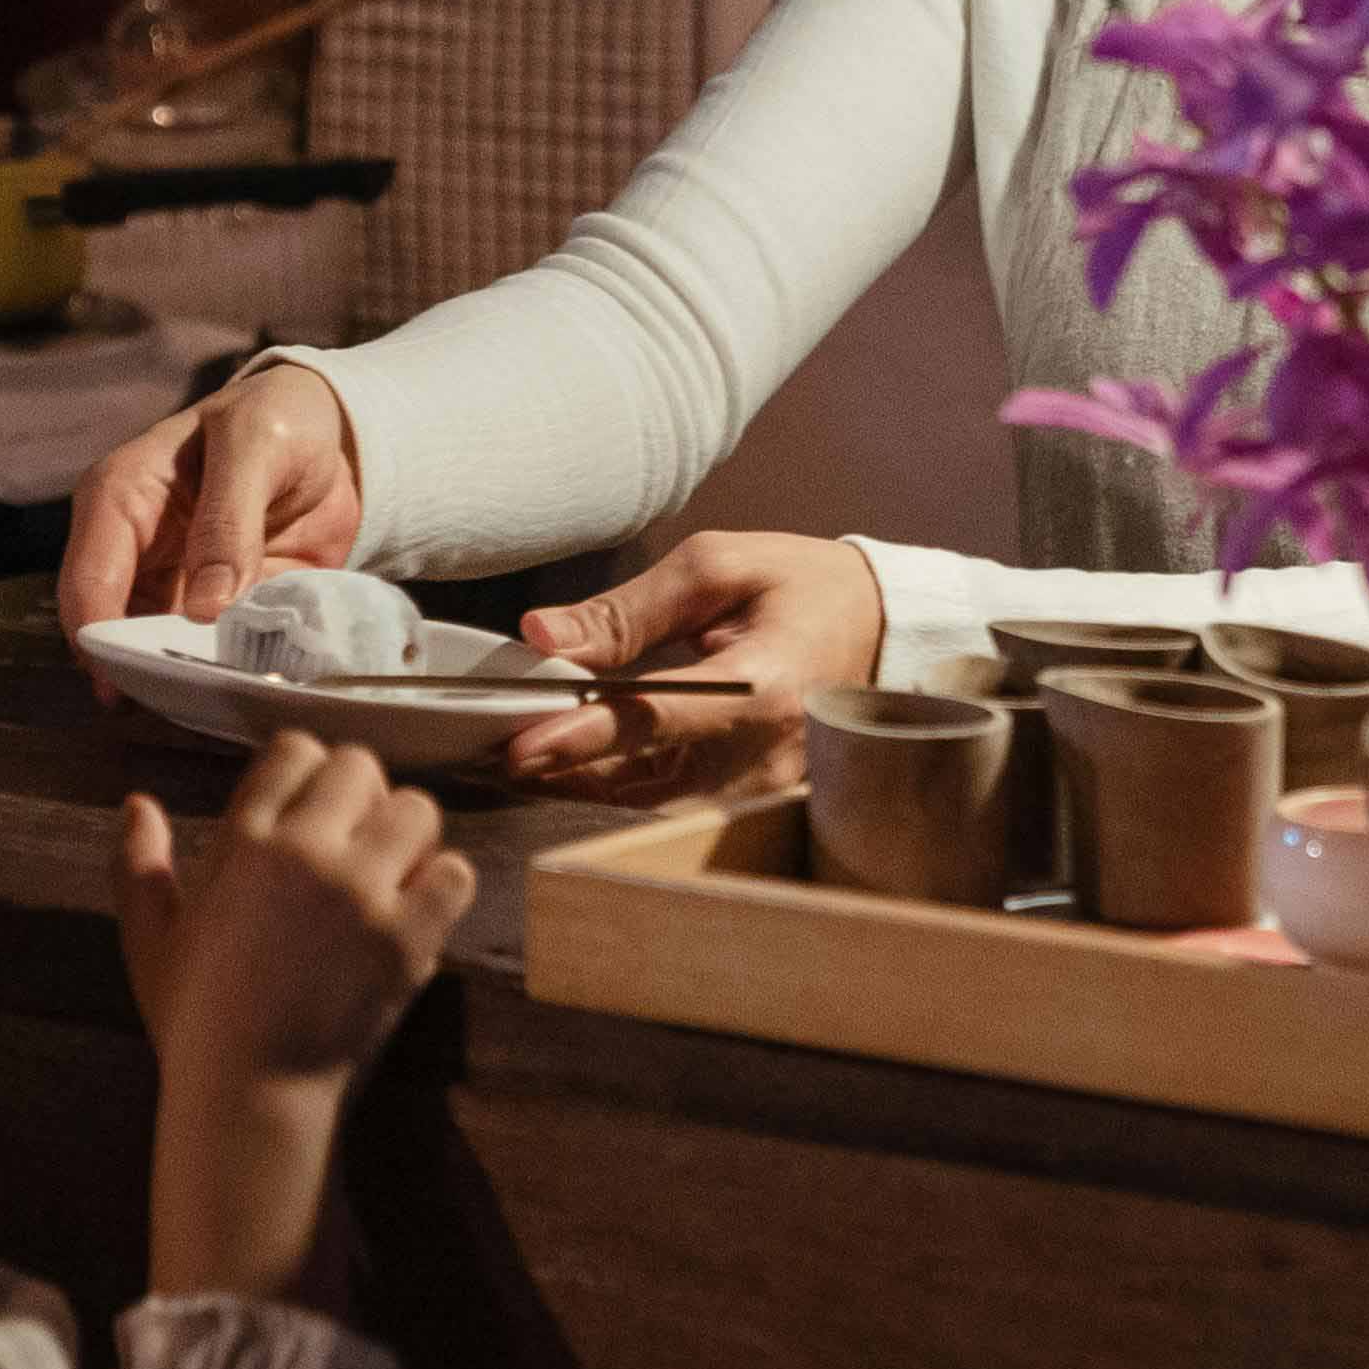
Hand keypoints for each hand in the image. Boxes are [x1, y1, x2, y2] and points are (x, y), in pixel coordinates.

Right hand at [57, 361, 366, 679]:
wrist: (329, 434)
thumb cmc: (276, 419)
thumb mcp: (256, 446)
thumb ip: (229, 519)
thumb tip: (206, 608)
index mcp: (119, 497)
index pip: (90, 580)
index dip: (100, 637)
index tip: (128, 684)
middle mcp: (134, 550)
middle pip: (112, 628)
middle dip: (140, 670)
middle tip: (181, 705)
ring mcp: (172, 586)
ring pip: (156, 650)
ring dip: (182, 680)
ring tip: (214, 705)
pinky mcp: (214, 611)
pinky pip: (208, 654)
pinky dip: (222, 675)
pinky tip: (242, 692)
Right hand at [116, 732, 476, 1305]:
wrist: (250, 1096)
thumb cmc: (196, 1022)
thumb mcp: (150, 941)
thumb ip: (139, 867)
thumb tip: (137, 803)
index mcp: (241, 842)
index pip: (295, 750)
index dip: (310, 774)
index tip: (313, 813)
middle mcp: (303, 852)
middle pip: (360, 766)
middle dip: (363, 798)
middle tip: (357, 845)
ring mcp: (360, 892)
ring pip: (416, 809)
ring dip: (410, 836)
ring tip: (394, 876)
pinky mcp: (408, 936)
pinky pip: (455, 872)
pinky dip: (444, 886)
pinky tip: (420, 912)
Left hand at [491, 529, 886, 801]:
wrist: (882, 629)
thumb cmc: (805, 587)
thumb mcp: (719, 567)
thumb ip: (629, 609)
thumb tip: (542, 638)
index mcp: (764, 684)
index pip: (659, 718)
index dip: (586, 735)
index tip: (522, 743)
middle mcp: (764, 754)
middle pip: (641, 776)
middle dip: (561, 764)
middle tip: (486, 742)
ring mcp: (759, 789)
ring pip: (643, 800)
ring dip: (574, 778)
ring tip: (506, 750)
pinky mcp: (749, 801)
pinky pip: (663, 801)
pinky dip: (608, 782)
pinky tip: (560, 761)